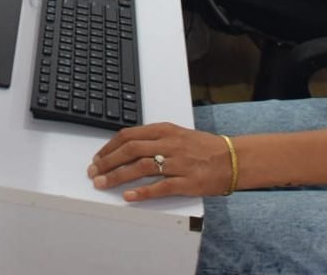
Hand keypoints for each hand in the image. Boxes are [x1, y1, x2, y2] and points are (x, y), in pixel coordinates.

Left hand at [87, 122, 234, 200]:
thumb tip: (127, 146)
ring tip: (103, 184)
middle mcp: (168, 144)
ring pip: (141, 167)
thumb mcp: (176, 133)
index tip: (97, 157)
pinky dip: (143, 192)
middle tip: (93, 172)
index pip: (128, 135)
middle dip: (108, 161)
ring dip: (118, 176)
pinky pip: (161, 187)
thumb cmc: (202, 147)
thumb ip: (154, 138)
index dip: (109, 147)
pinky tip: (129, 197)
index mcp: (163, 130)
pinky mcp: (187, 181)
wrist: (232, 158)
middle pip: (130, 150)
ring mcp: (178, 163)